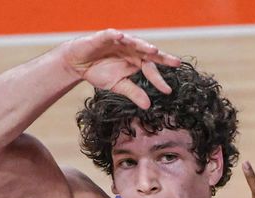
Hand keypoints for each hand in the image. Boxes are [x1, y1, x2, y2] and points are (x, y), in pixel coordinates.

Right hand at [62, 29, 181, 108]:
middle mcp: (131, 50)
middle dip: (162, 56)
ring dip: (143, 45)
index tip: (168, 91)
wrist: (79, 63)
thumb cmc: (100, 72)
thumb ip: (133, 93)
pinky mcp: (103, 38)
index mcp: (136, 61)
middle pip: (149, 52)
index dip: (159, 80)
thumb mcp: (118, 85)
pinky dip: (116, 35)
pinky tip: (122, 37)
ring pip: (133, 42)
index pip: (151, 69)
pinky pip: (111, 35)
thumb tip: (147, 106)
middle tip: (175, 62)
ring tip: (153, 50)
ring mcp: (119, 42)